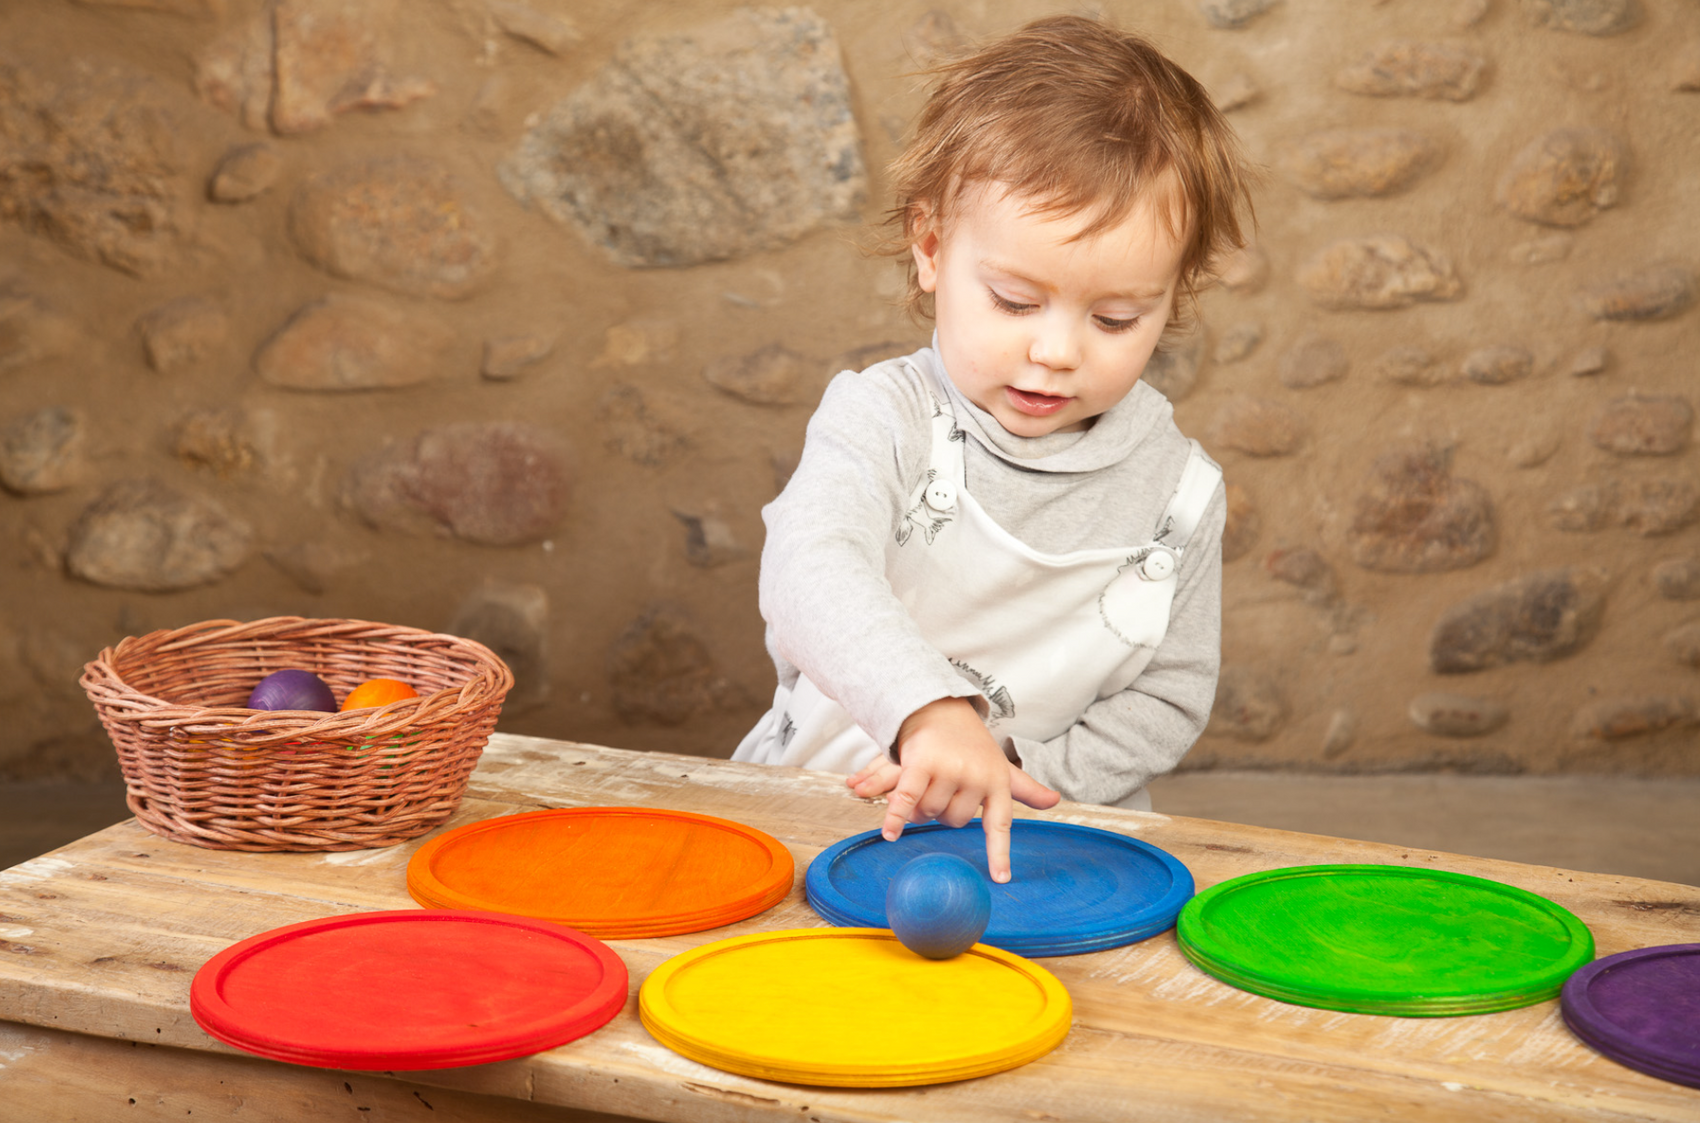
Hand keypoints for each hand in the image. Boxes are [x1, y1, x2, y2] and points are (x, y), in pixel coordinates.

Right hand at [878, 698, 1059, 883]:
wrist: (939, 709)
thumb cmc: (972, 744)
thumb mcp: (1000, 765)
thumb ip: (1023, 787)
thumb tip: (1054, 800)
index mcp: (997, 781)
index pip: (1000, 823)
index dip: (1000, 853)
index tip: (1000, 878)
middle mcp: (976, 776)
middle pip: (953, 821)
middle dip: (942, 812)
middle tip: (941, 788)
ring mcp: (949, 769)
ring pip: (930, 813)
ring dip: (920, 808)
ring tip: (923, 785)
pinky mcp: (921, 764)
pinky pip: (908, 800)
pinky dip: (896, 817)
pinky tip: (890, 834)